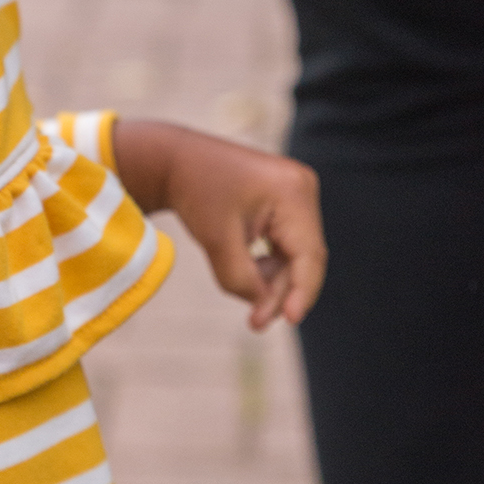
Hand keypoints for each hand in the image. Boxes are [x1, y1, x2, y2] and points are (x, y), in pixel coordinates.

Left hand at [113, 120, 326, 330]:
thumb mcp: (215, 240)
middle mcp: (302, 188)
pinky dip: (267, 264)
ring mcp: (296, 193)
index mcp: (292, 191)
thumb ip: (241, 278)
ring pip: (294, 253)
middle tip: (256, 323)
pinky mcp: (285, 201)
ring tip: (246, 301)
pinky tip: (246, 275)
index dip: (302, 291)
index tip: (290, 319)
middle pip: (303, 256)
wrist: (175, 160)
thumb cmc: (193, 192)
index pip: (308, 254)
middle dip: (279, 291)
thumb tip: (264, 307)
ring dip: (272, 280)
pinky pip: (285, 242)